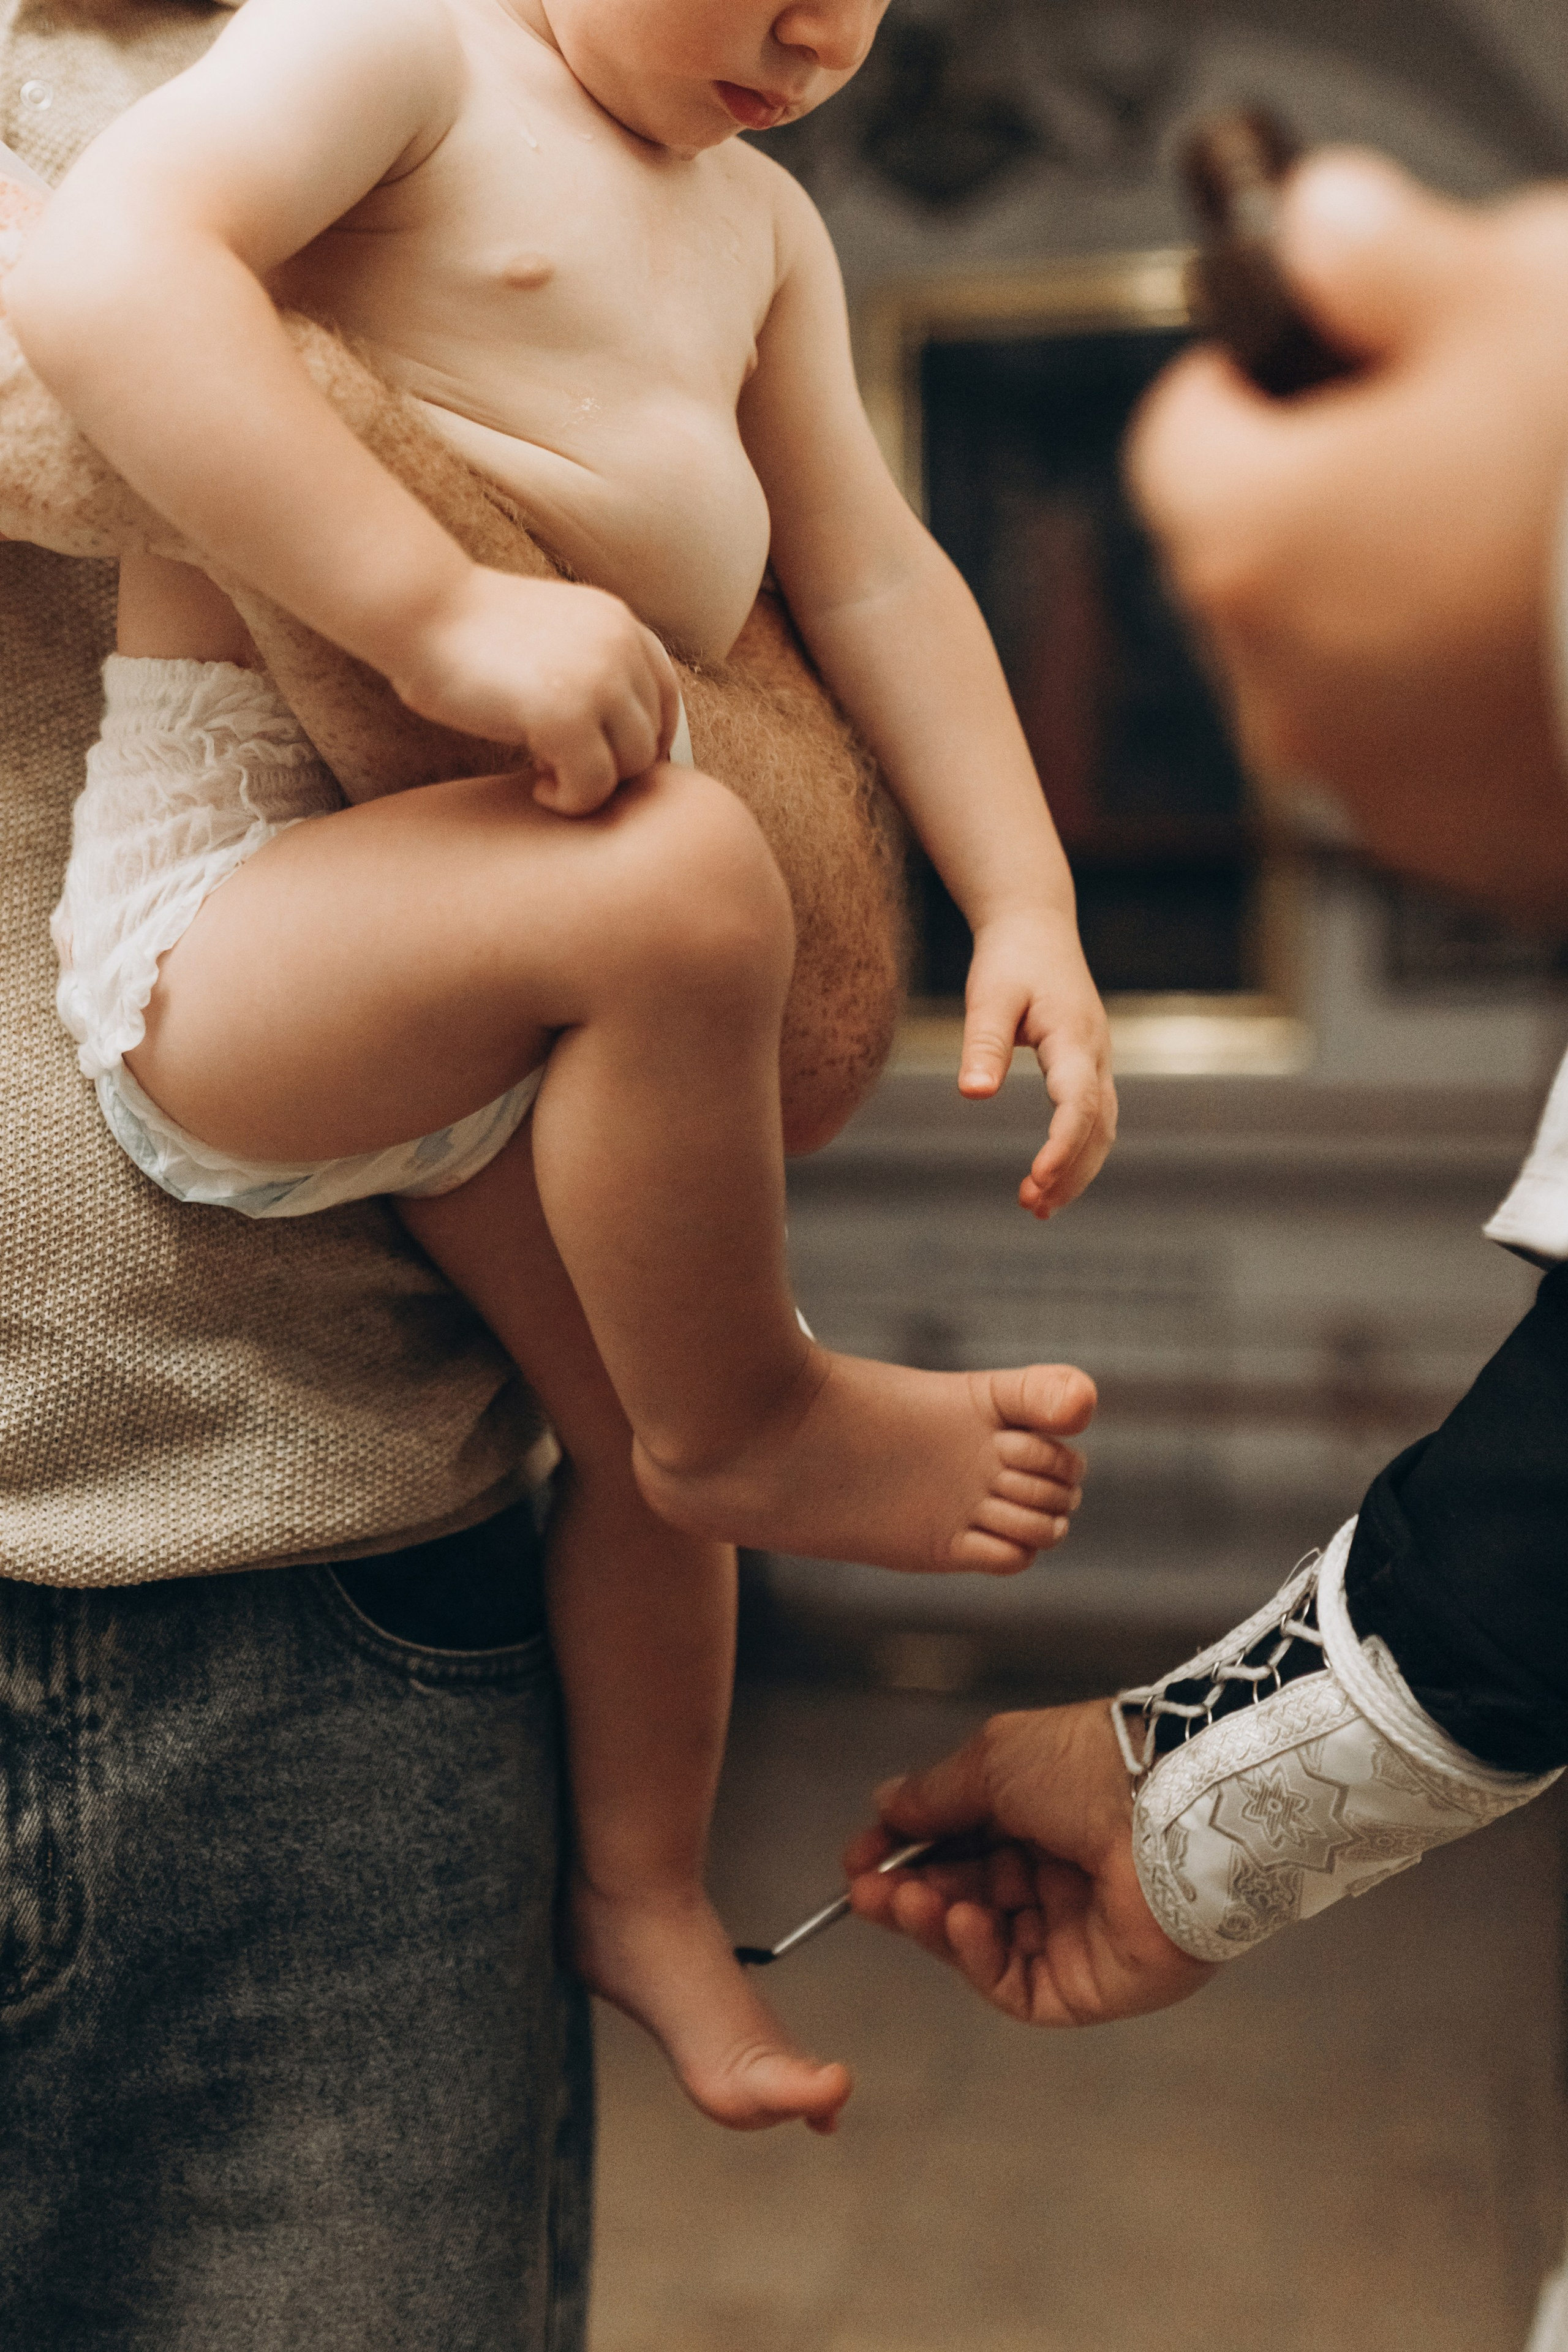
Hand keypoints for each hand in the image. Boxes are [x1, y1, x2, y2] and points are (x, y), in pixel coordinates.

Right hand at [388, 567, 682, 814]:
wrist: (418, 609)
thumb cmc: (465, 631)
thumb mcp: (550, 635)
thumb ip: (590, 667)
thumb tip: (621, 734)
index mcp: (618, 622)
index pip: (666, 694)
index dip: (647, 738)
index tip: (613, 763)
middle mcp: (620, 645)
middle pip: (652, 735)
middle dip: (612, 765)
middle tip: (563, 767)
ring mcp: (599, 678)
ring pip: (633, 765)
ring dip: (593, 785)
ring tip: (548, 776)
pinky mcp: (567, 714)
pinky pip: (594, 785)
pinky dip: (571, 801)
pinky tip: (539, 789)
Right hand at [844, 1702, 1214, 2025]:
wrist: (1173, 1810)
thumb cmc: (1091, 1767)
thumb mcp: (995, 1760)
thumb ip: (935, 1794)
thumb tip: (886, 1806)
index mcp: (1040, 1812)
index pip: (957, 1842)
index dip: (904, 1850)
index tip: (859, 1858)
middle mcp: (1055, 1872)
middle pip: (963, 1895)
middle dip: (908, 1891)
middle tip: (865, 1891)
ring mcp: (1072, 1931)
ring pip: (981, 1941)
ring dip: (933, 1921)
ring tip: (904, 1901)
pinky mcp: (1088, 1984)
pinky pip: (1015, 1982)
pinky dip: (976, 1957)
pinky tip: (956, 1923)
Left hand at [959, 912, 1116, 1217]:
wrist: (1035, 927)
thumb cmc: (1009, 959)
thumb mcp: (990, 995)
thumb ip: (984, 1043)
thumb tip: (974, 1095)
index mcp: (1075, 1038)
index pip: (1079, 1104)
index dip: (1062, 1146)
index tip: (1036, 1180)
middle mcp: (1096, 1054)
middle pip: (1099, 1128)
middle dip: (1070, 1172)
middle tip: (1031, 1207)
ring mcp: (1097, 1061)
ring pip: (1102, 1129)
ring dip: (1076, 1171)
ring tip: (1036, 1207)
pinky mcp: (1087, 1066)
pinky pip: (1094, 1119)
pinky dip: (1077, 1153)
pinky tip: (1048, 1177)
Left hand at [1128, 154, 1567, 924]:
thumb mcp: (1515, 303)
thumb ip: (1385, 254)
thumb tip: (1316, 225)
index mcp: (1252, 536)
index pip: (1180, 438)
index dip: (1250, 384)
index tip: (1316, 364)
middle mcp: (1270, 675)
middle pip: (1255, 557)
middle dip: (1331, 500)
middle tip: (1450, 454)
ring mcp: (1348, 776)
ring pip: (1330, 660)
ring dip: (1389, 607)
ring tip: (1512, 561)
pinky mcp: (1433, 842)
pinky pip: (1412, 753)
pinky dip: (1450, 705)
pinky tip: (1540, 654)